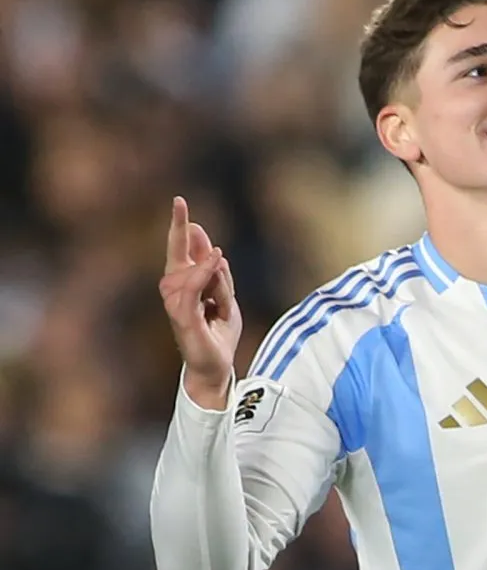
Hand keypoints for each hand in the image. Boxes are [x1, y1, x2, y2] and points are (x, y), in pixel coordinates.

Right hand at [159, 197, 241, 406]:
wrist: (217, 367)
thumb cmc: (219, 335)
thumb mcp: (226, 300)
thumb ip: (219, 278)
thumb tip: (214, 252)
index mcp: (186, 285)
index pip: (182, 252)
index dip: (181, 228)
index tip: (180, 202)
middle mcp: (176, 292)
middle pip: (177, 254)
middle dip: (178, 228)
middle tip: (179, 201)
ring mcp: (177, 304)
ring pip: (192, 272)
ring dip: (211, 273)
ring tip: (219, 282)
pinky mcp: (182, 317)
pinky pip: (190, 289)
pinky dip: (202, 273)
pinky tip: (214, 259)